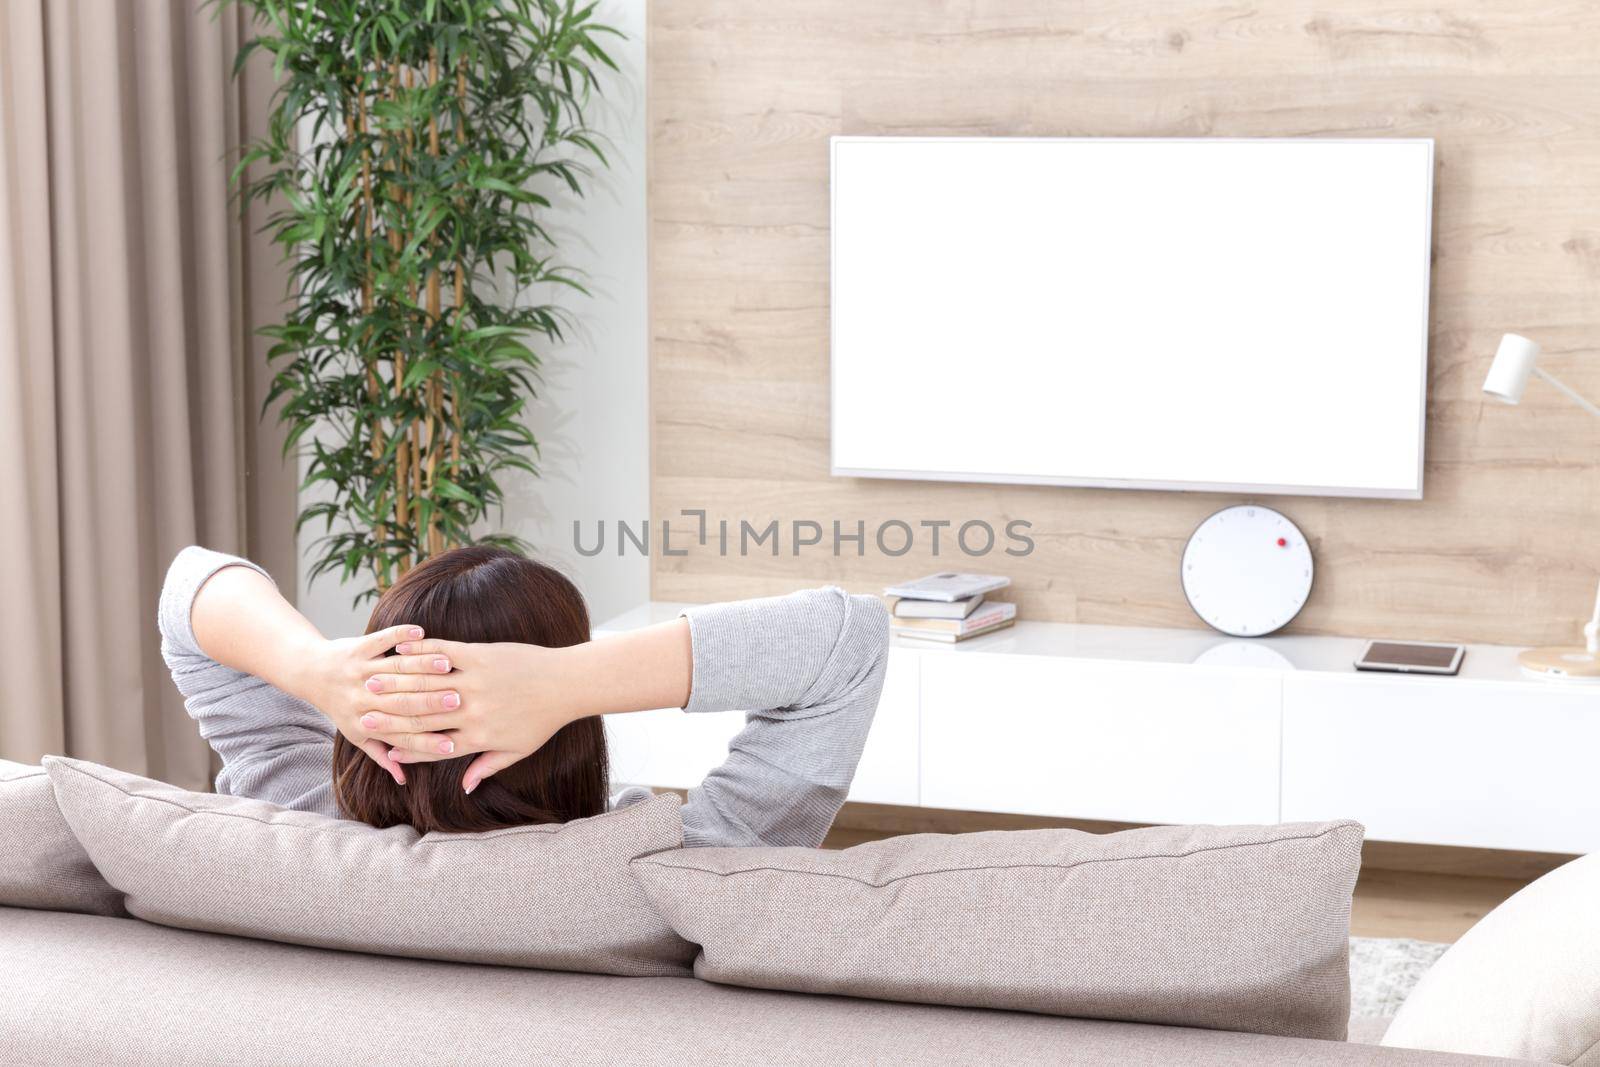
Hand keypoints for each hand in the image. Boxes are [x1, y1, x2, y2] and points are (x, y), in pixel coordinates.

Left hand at [286, 625, 459, 785]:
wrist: (310, 673)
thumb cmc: (341, 707)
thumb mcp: (358, 734)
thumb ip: (381, 754)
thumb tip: (402, 778)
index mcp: (364, 725)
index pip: (400, 737)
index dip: (426, 744)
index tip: (452, 745)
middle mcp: (360, 700)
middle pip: (401, 703)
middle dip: (431, 703)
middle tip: (459, 702)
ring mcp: (358, 672)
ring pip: (395, 670)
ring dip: (422, 666)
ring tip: (447, 666)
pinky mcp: (357, 649)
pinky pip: (380, 640)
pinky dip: (399, 635)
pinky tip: (420, 633)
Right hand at [355, 639, 579, 793]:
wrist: (565, 683)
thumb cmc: (543, 720)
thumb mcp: (517, 750)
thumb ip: (487, 766)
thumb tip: (466, 787)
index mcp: (478, 736)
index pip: (434, 746)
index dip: (408, 749)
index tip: (385, 749)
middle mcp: (471, 711)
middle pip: (422, 717)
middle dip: (391, 718)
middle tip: (364, 716)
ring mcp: (474, 682)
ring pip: (426, 685)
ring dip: (396, 683)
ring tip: (373, 682)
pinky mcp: (480, 655)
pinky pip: (443, 653)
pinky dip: (421, 651)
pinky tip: (401, 649)